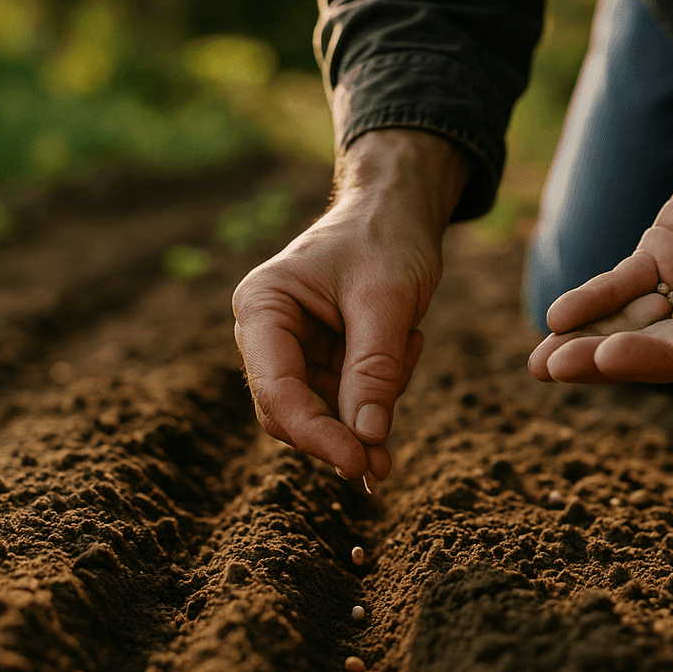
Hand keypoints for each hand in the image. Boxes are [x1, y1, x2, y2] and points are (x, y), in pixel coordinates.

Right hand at [232, 128, 467, 483]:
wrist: (401, 209)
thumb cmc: (386, 238)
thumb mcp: (387, 299)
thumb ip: (375, 368)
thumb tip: (367, 439)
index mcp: (262, 307)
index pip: (277, 391)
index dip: (315, 434)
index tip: (358, 462)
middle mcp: (267, 334)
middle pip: (291, 413)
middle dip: (341, 432)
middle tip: (385, 462)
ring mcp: (295, 351)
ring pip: (325, 415)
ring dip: (372, 404)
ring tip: (410, 343)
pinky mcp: (323, 362)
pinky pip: (350, 402)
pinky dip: (384, 389)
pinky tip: (407, 343)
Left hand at [528, 80, 672, 383]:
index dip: (657, 357)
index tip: (611, 355)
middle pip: (661, 349)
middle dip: (606, 358)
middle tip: (554, 367)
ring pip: (634, 325)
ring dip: (588, 343)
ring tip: (539, 363)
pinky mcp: (663, 260)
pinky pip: (623, 286)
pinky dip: (592, 300)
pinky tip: (556, 315)